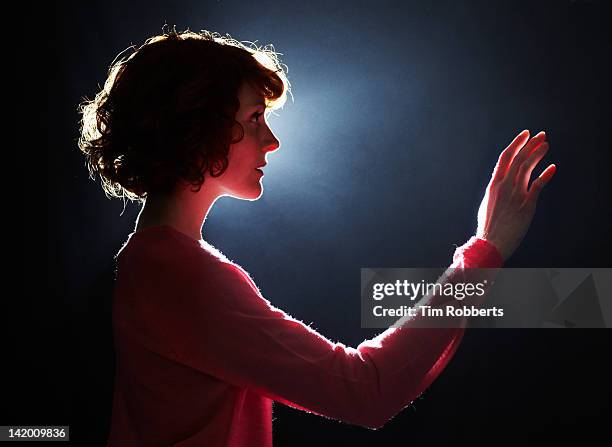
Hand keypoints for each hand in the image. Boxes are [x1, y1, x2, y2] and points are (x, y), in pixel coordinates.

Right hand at [476, 129, 555, 260]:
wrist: (490, 242)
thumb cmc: (489, 227)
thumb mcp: (488, 204)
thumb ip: (497, 192)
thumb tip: (501, 184)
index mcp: (493, 185)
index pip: (505, 158)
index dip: (516, 144)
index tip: (525, 135)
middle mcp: (504, 186)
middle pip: (518, 159)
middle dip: (530, 145)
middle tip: (540, 135)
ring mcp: (515, 194)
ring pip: (527, 167)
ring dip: (538, 154)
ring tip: (546, 145)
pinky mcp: (526, 204)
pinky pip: (538, 185)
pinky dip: (546, 174)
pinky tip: (552, 167)